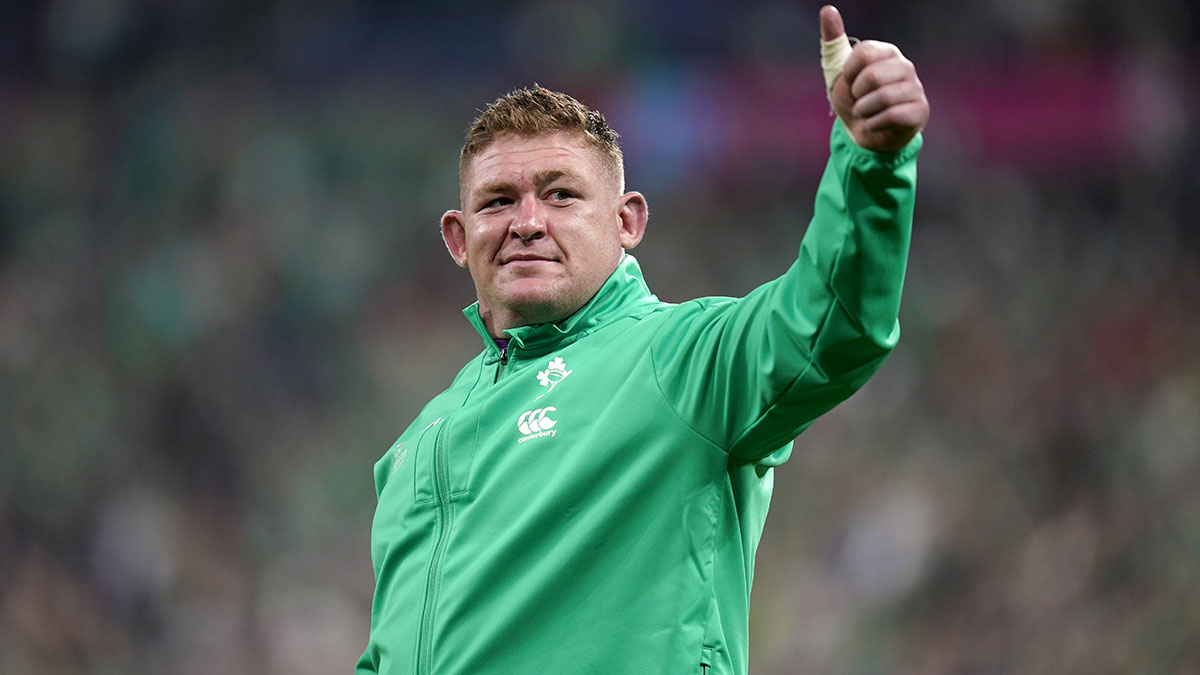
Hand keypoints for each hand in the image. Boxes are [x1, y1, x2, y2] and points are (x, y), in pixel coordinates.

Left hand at [821, 5, 928, 151]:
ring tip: (866, 114)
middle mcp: (905, 66)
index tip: (851, 83)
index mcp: (886, 52)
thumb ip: (833, 40)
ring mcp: (915, 88)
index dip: (849, 74)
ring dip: (863, 112)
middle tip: (859, 101)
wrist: (866, 134)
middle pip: (872, 75)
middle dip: (856, 95)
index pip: (863, 53)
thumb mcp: (838, 72)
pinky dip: (873, 124)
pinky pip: (891, 116)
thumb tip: (827, 10)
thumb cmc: (855, 100)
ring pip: (882, 97)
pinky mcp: (920, 110)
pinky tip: (874, 123)